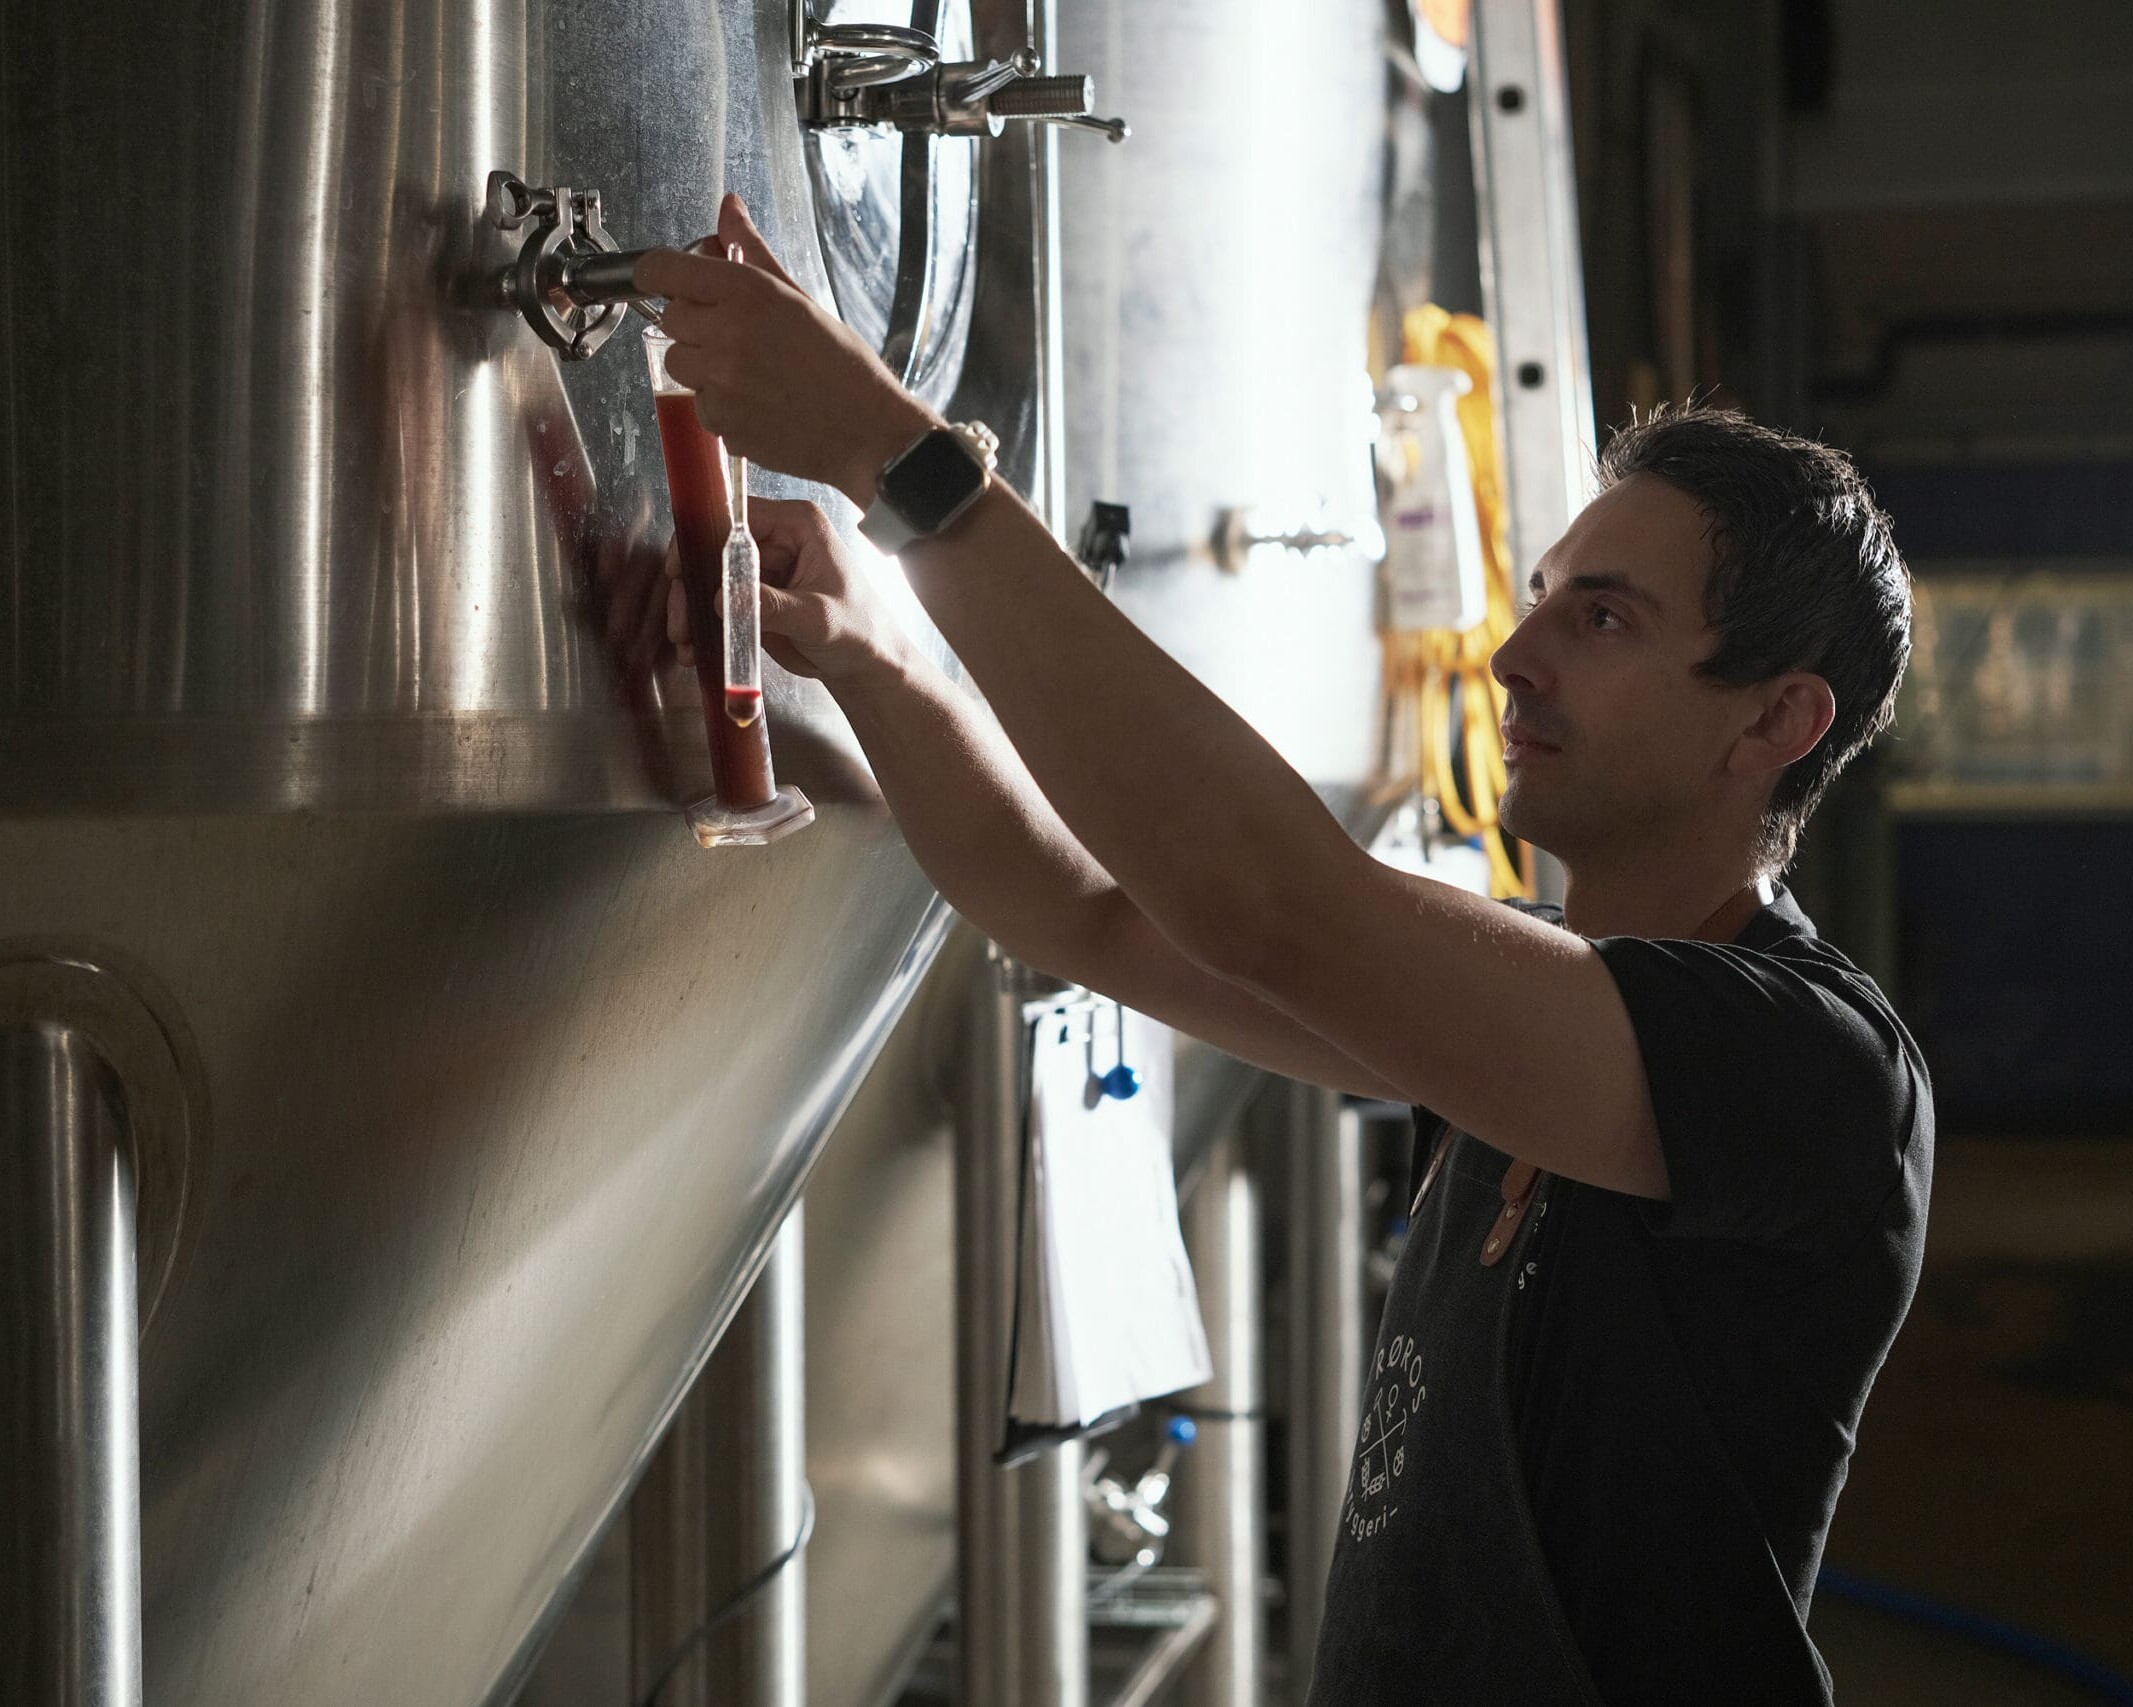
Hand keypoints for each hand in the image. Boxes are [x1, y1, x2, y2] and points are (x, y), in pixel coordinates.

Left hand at [635, 196, 937, 504]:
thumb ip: (753, 251)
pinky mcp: (722, 423)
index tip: (669, 281)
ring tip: (749, 372)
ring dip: (702, 366)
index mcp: (749, 292)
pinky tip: (758, 403)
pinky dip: (720, 405)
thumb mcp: (799, 297)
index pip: (662, 269)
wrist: (869, 433)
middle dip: (695, 324)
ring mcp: (722, 383)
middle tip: (736, 335)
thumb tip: (729, 208)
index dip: (660, 273)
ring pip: (678, 364)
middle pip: (670, 319)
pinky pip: (699, 405)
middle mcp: (729, 334)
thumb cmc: (843, 367)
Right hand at [668, 498, 908, 686]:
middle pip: (714, 548)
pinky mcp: (754, 596)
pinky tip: (695, 648)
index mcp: (797, 525)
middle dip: (691, 585)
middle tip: (679, 622)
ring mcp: (763, 568)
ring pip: (710, 578)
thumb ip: (773, 606)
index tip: (680, 571)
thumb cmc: (859, 630)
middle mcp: (777, 538)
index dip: (702, 539)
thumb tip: (724, 598)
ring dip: (692, 609)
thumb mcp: (818, 618)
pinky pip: (718, 603)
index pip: (737, 517)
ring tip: (685, 642)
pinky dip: (703, 624)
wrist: (865, 664)